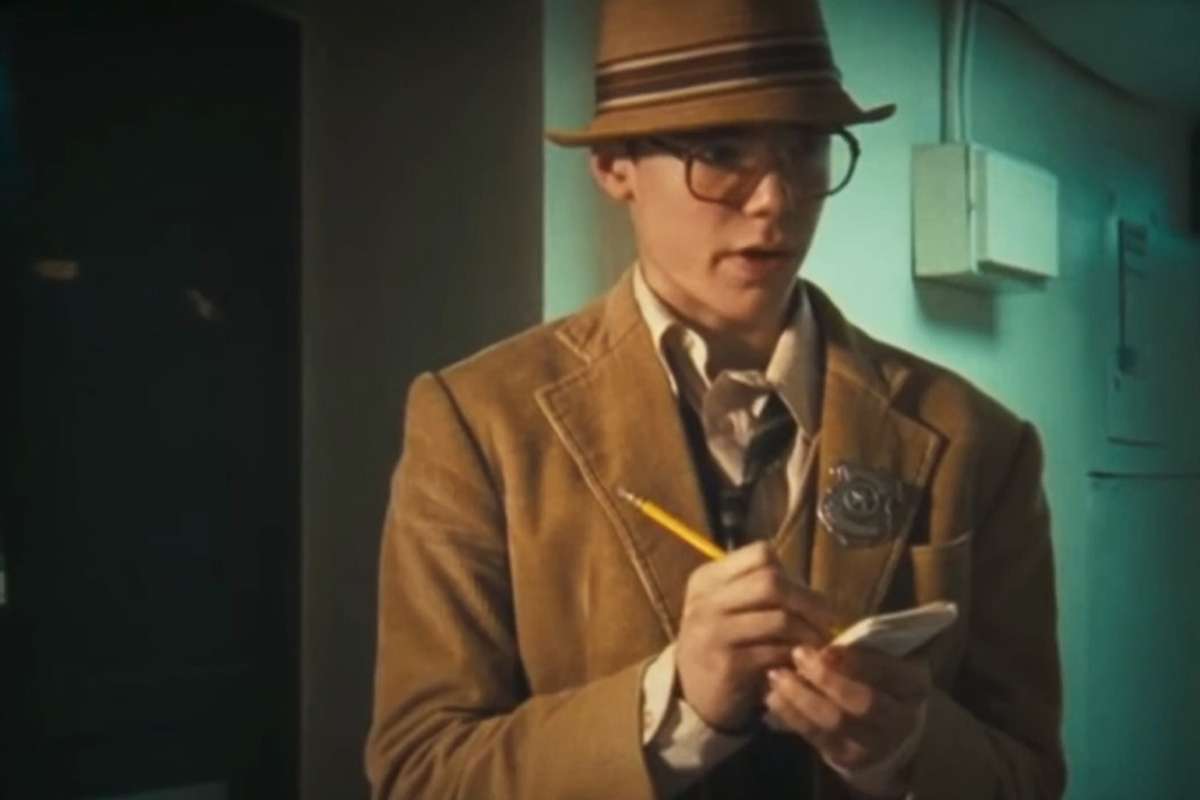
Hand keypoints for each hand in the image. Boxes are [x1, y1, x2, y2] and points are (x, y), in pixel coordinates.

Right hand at [676, 541, 837, 731]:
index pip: (761, 554)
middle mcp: (707, 600)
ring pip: (780, 619)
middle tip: (827, 619)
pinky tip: (799, 663)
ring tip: (817, 644)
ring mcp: (715, 632)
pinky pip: (776, 652)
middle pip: (772, 582)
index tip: (802, 596)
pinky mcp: (728, 664)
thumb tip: (811, 591)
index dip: (790, 573)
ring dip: (808, 633)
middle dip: (808, 600)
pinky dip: (795, 656)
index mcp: (708, 578)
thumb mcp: (725, 607)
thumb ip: (757, 590)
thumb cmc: (718, 643)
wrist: (690, 693)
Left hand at [764, 644, 931, 791]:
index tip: (825, 646)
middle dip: (825, 677)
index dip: (855, 660)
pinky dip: (791, 716)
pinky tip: (773, 697)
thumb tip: (822, 631)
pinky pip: (817, 737)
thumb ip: (860, 646)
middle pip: (862, 701)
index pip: (887, 671)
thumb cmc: (879, 680)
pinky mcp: (847, 758)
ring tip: (777, 674)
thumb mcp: (883, 659)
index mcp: (913, 685)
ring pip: (835, 722)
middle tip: (797, 653)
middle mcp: (899, 719)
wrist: (888, 730)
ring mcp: (874, 743)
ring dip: (800, 696)